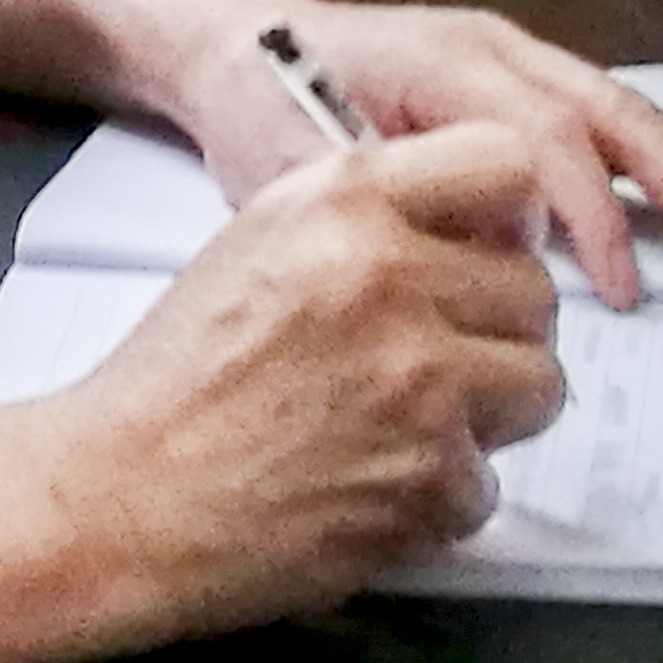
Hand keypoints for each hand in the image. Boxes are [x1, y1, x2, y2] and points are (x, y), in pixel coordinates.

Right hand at [40, 122, 568, 632]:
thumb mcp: (262, 237)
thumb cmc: (176, 377)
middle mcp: (390, 275)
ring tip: (411, 424)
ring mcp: (419, 379)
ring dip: (488, 414)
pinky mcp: (430, 476)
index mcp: (345, 199)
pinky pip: (489, 482)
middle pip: (533, 291)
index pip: (506, 165)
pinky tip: (372, 483)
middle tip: (438, 360)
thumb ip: (366, 216)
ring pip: (538, 384)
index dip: (510, 219)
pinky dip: (441, 497)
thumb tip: (466, 232)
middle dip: (496, 332)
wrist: (124, 492)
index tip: (494, 253)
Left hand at [184, 4, 662, 303]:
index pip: (543, 137)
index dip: (588, 215)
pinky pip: (618, 122)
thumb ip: (387, 202)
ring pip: (635, 115)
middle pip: (617, 115)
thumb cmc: (260, 97)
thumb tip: (479, 258)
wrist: (234, 40)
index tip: (619, 289)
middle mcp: (498, 52)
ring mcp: (520, 63)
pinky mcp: (529, 87)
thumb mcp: (300, 157)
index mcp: (446, 60)